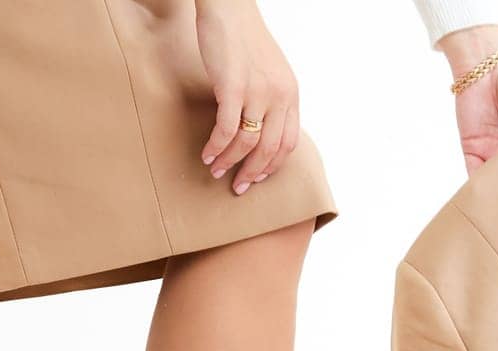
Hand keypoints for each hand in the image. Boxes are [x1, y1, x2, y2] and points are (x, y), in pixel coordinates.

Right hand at [194, 0, 299, 194]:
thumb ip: (271, 99)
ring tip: (215, 170)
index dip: (272, 166)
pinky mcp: (234, 87)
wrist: (229, 9)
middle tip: (237, 187)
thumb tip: (261, 128)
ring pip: (247, 143)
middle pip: (270, 149)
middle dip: (252, 173)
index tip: (257, 177)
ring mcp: (258, 92)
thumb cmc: (244, 40)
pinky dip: (216, 147)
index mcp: (290, 94)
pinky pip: (226, 130)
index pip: (288, 143)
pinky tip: (207, 153)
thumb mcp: (269, 72)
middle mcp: (279, 95)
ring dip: (230, 162)